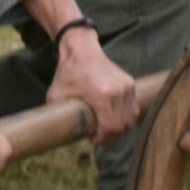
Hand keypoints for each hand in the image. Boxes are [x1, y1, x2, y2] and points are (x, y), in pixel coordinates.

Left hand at [46, 31, 137, 145]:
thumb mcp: (56, 96)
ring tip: (107, 130)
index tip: (92, 140)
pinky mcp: (130, 83)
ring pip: (131, 119)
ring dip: (120, 129)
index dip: (102, 139)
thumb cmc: (68, 73)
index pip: (110, 127)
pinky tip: (114, 120)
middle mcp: (118, 91)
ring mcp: (127, 86)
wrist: (82, 49)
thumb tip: (57, 135)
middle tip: (99, 138)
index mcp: (101, 95)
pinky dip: (126, 118)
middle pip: (122, 126)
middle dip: (110, 137)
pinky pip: (133, 108)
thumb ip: (58, 116)